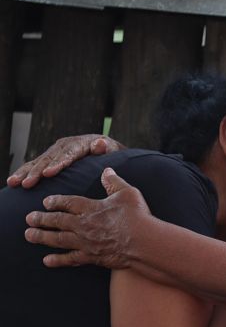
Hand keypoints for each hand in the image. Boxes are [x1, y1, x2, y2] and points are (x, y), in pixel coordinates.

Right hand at [7, 134, 123, 188]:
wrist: (105, 147)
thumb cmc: (110, 152)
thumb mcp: (112, 149)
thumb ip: (105, 148)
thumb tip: (99, 144)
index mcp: (80, 143)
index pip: (68, 154)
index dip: (58, 163)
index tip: (48, 173)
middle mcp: (65, 145)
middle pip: (49, 159)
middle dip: (37, 171)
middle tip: (27, 183)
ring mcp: (56, 151)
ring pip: (38, 161)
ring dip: (25, 172)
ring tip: (14, 182)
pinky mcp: (50, 157)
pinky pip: (35, 164)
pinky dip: (24, 172)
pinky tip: (13, 182)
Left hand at [24, 168, 149, 268]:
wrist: (142, 242)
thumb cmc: (137, 216)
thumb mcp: (127, 193)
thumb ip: (114, 182)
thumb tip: (106, 170)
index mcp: (91, 208)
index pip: (68, 203)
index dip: (56, 201)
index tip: (46, 202)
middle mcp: (83, 225)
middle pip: (57, 221)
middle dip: (41, 219)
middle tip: (28, 218)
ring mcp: (85, 242)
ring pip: (58, 239)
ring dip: (41, 237)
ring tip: (29, 235)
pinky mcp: (91, 256)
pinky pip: (70, 258)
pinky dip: (58, 260)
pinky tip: (46, 260)